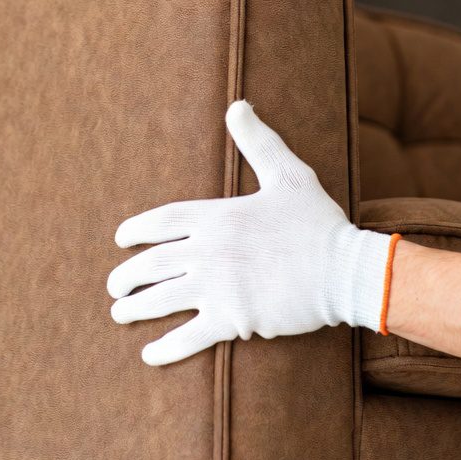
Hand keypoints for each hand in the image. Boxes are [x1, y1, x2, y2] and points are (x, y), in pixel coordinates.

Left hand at [107, 100, 395, 364]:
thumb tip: (238, 105)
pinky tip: (149, 354)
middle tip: (114, 287)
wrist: (345, 270)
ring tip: (119, 314)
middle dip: (126, 277)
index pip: (162, 221)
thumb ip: (258, 141)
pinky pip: (188, 336)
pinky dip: (165, 348)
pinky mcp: (232, 319)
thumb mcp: (288, 173)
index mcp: (218, 215)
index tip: (120, 240)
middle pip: (151, 264)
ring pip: (161, 299)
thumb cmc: (318, 222)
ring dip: (134, 309)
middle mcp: (210, 249)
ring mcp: (218, 285)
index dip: (136, 231)